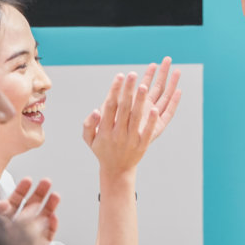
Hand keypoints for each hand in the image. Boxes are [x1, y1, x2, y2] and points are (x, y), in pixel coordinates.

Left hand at [0, 176, 60, 242]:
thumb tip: (6, 204)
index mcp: (3, 222)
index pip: (13, 202)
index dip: (21, 190)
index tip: (28, 180)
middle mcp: (16, 228)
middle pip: (29, 207)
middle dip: (39, 194)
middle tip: (46, 182)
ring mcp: (28, 238)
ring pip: (41, 218)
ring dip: (49, 206)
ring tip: (55, 196)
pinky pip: (47, 235)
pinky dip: (51, 226)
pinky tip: (53, 217)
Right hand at [82, 61, 181, 179]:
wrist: (116, 170)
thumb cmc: (102, 149)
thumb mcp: (89, 139)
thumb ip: (89, 124)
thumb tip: (95, 111)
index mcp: (104, 130)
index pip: (110, 106)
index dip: (114, 90)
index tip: (120, 75)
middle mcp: (117, 134)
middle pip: (123, 109)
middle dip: (128, 90)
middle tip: (132, 74)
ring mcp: (130, 140)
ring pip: (136, 118)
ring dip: (140, 101)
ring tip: (143, 85)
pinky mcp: (142, 146)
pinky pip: (147, 132)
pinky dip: (151, 121)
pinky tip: (155, 108)